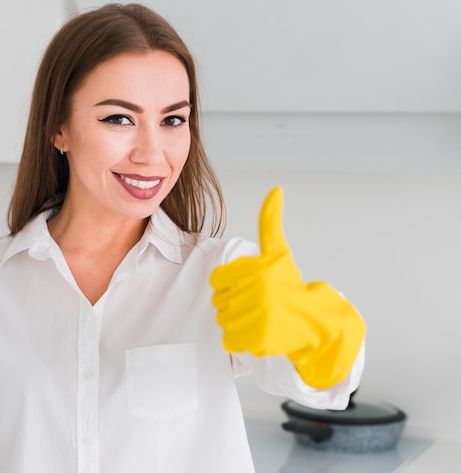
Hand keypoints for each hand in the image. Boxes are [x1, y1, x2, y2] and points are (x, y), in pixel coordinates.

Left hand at [210, 186, 364, 388]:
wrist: (313, 323)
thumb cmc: (290, 286)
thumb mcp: (279, 252)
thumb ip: (270, 222)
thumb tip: (276, 190)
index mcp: (257, 269)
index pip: (217, 279)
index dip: (230, 283)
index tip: (249, 286)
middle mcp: (258, 292)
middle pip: (219, 301)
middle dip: (235, 303)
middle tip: (258, 304)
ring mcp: (258, 317)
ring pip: (223, 320)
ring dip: (237, 322)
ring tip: (260, 318)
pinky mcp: (258, 340)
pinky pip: (229, 340)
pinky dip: (240, 340)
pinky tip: (258, 333)